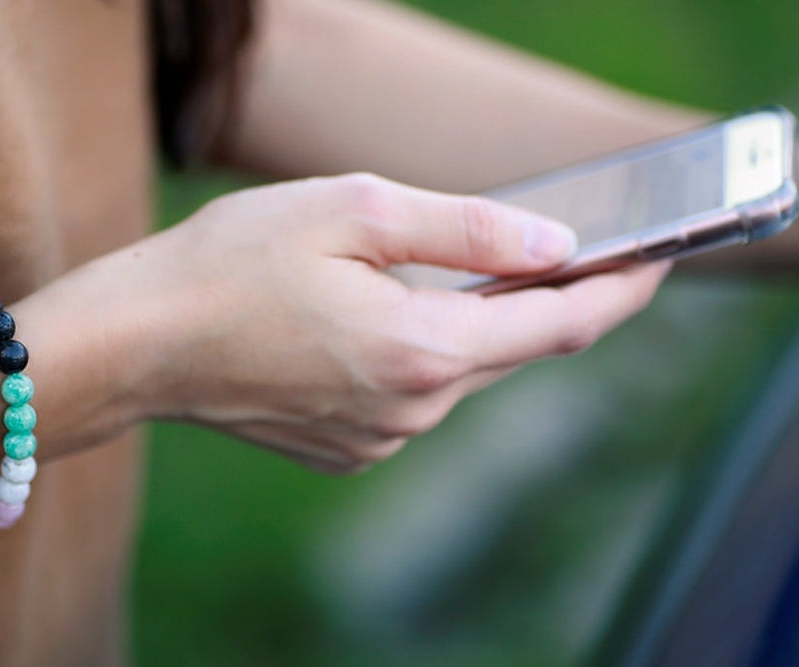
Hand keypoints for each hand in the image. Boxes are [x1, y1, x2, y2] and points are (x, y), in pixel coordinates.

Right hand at [103, 174, 668, 471]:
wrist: (140, 341)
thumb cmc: (232, 263)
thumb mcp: (355, 212)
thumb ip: (467, 231)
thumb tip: (553, 247)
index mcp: (420, 350)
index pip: (558, 327)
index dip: (618, 292)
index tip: (658, 263)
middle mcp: (410, 412)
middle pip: (509, 351)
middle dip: (536, 301)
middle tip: (547, 247)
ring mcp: (378, 440)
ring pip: (458, 372)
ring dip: (465, 323)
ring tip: (426, 273)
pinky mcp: (348, 450)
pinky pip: (412, 395)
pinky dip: (420, 352)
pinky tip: (373, 317)